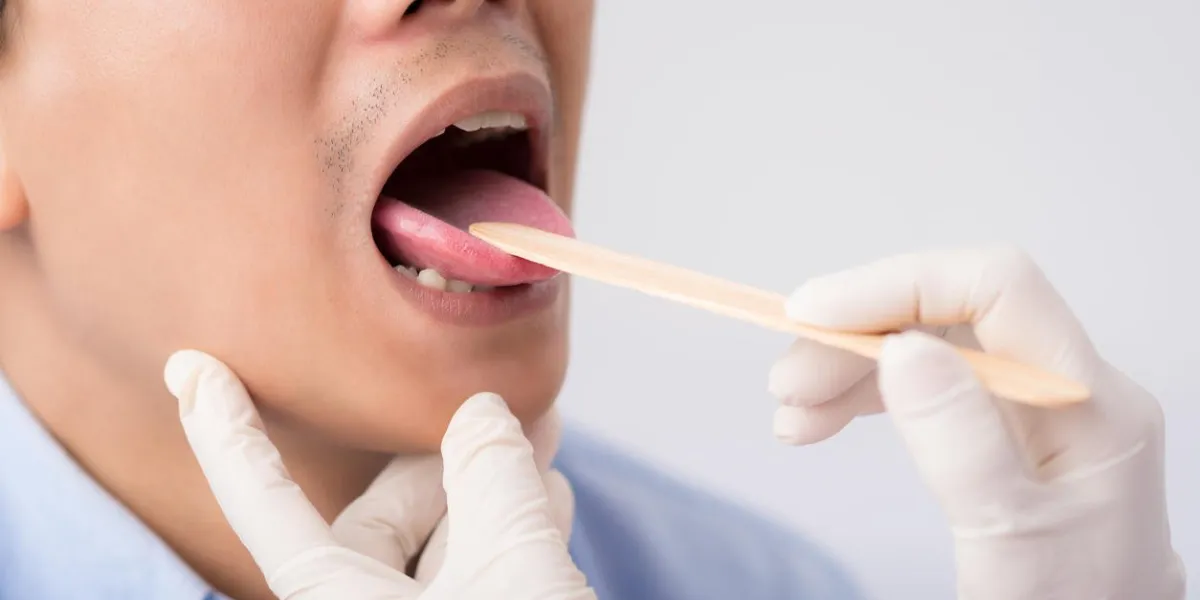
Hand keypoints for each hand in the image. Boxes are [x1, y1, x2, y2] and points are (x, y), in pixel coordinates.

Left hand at [164, 350, 594, 599]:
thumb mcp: (515, 574)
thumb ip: (494, 482)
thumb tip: (482, 415)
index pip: (264, 504)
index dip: (224, 431)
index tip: (190, 367)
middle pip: (378, 518)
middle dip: (443, 461)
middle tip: (502, 411)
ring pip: (435, 547)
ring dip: (488, 493)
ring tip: (542, 446)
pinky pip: (468, 579)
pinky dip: (505, 534)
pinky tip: (549, 495)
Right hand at [768, 247, 1185, 597]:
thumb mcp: (1008, 535)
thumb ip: (960, 441)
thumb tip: (900, 348)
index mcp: (1090, 402)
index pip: (995, 288)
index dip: (897, 285)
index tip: (812, 315)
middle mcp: (1065, 388)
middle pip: (950, 315)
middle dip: (858, 335)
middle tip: (786, 384)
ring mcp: (1035, 409)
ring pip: (929, 348)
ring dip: (850, 368)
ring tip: (792, 415)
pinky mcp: (1006, 433)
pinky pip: (928, 386)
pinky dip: (866, 394)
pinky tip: (822, 420)